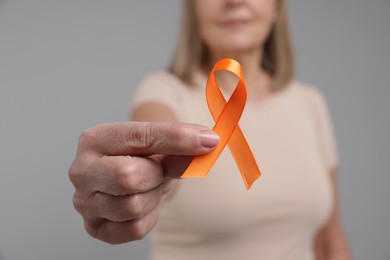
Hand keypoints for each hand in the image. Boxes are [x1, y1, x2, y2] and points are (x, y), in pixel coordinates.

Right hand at [68, 122, 218, 243]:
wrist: (126, 180)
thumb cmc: (140, 159)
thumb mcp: (159, 147)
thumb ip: (178, 145)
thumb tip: (207, 143)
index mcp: (94, 139)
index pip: (140, 136)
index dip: (177, 139)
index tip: (207, 140)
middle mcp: (81, 170)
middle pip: (128, 176)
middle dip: (155, 175)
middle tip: (157, 172)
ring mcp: (84, 202)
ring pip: (132, 206)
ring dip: (152, 197)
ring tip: (148, 188)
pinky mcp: (94, 228)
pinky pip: (134, 229)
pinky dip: (148, 217)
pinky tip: (143, 205)